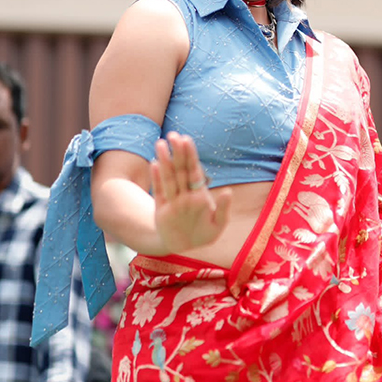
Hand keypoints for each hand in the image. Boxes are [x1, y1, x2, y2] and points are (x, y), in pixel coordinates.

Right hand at [151, 133, 231, 253]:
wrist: (184, 246)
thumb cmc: (203, 234)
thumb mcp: (217, 225)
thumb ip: (224, 209)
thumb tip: (228, 191)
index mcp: (199, 194)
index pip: (195, 171)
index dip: (191, 156)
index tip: (187, 140)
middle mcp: (185, 194)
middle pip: (181, 170)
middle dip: (178, 153)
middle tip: (174, 135)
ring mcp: (172, 200)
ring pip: (169, 178)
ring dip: (165, 161)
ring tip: (161, 143)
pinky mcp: (161, 209)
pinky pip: (158, 191)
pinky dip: (156, 178)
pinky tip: (154, 163)